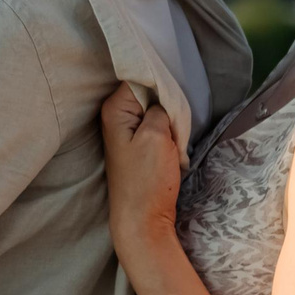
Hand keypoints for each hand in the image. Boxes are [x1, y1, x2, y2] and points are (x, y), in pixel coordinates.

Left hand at [99, 84, 181, 250]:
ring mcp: (126, 131)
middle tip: (180, 115)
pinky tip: (175, 140)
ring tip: (177, 131)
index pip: (139, 75)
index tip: (177, 88)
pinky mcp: (138, 145)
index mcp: (114, 109)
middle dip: (167, 100)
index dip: (161, 79)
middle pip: (148, 92)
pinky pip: (157, 126)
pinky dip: (169, 130)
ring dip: (170, 118)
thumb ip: (159, 107)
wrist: (143, 219)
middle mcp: (115, 116)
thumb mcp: (157, 135)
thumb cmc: (147, 179)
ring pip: (156, 110)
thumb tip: (163, 97)